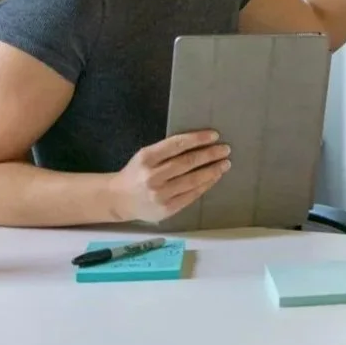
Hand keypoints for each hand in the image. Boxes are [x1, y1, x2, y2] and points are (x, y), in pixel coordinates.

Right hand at [109, 132, 231, 223]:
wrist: (119, 199)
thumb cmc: (137, 173)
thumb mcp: (145, 156)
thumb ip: (167, 150)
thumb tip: (200, 143)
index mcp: (146, 158)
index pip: (177, 145)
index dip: (198, 139)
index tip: (215, 135)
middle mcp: (152, 176)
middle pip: (188, 163)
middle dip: (210, 155)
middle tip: (226, 149)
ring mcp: (160, 194)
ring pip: (192, 180)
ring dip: (212, 171)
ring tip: (225, 164)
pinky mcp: (167, 209)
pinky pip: (192, 195)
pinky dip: (205, 185)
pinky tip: (214, 178)